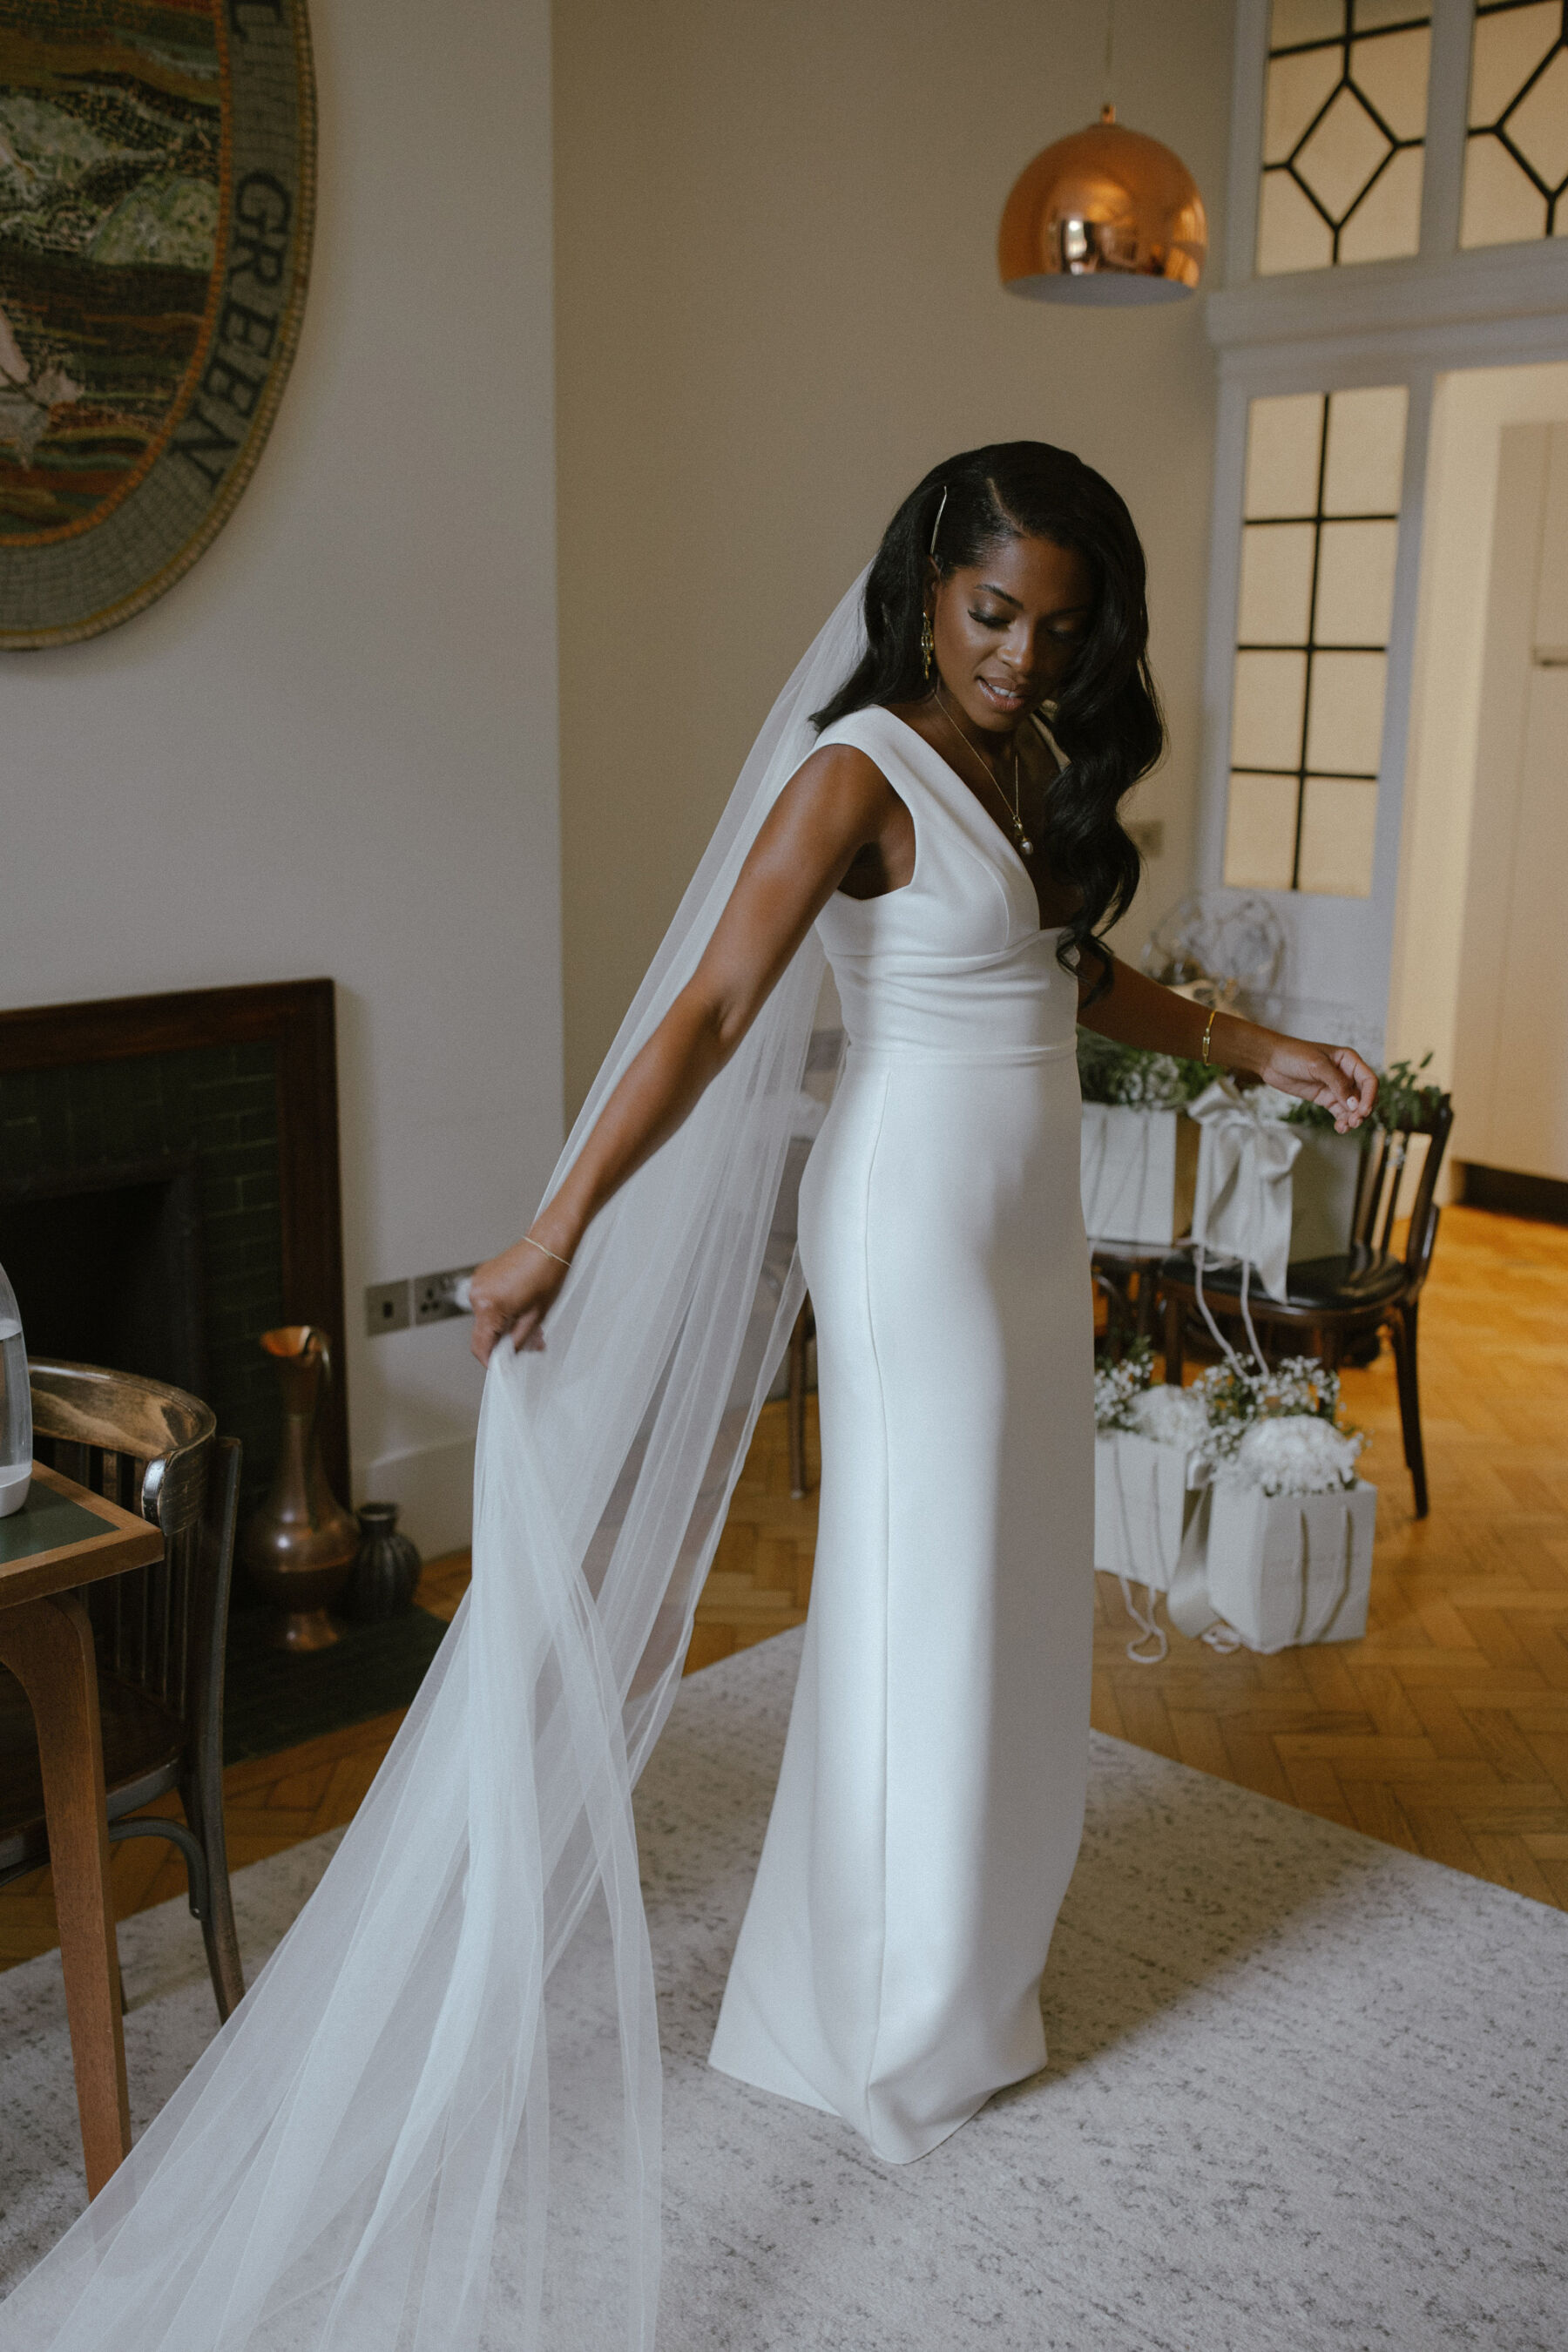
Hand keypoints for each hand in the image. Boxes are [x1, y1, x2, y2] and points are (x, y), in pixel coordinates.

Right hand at [468, 1235, 570, 1363]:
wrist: (548, 1245)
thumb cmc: (546, 1274)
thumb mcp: (535, 1317)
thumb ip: (518, 1341)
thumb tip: (509, 1355)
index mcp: (489, 1306)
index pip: (480, 1345)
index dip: (490, 1360)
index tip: (500, 1366)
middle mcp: (478, 1294)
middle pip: (484, 1332)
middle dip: (504, 1342)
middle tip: (527, 1343)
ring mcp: (478, 1283)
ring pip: (487, 1318)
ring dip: (505, 1325)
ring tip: (528, 1322)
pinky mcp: (482, 1277)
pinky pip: (488, 1302)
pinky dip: (502, 1310)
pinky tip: (520, 1307)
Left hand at [1253, 1033, 1376, 1134]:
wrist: (1270, 1059)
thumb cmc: (1294, 1054)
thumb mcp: (1317, 1065)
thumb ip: (1337, 1083)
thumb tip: (1354, 1104)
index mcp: (1349, 1060)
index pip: (1369, 1080)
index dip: (1370, 1096)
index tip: (1362, 1111)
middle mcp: (1346, 1074)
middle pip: (1364, 1096)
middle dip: (1362, 1110)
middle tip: (1354, 1122)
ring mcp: (1336, 1087)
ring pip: (1353, 1107)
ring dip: (1353, 1118)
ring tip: (1345, 1127)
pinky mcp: (1325, 1098)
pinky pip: (1340, 1112)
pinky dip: (1342, 1121)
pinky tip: (1340, 1128)